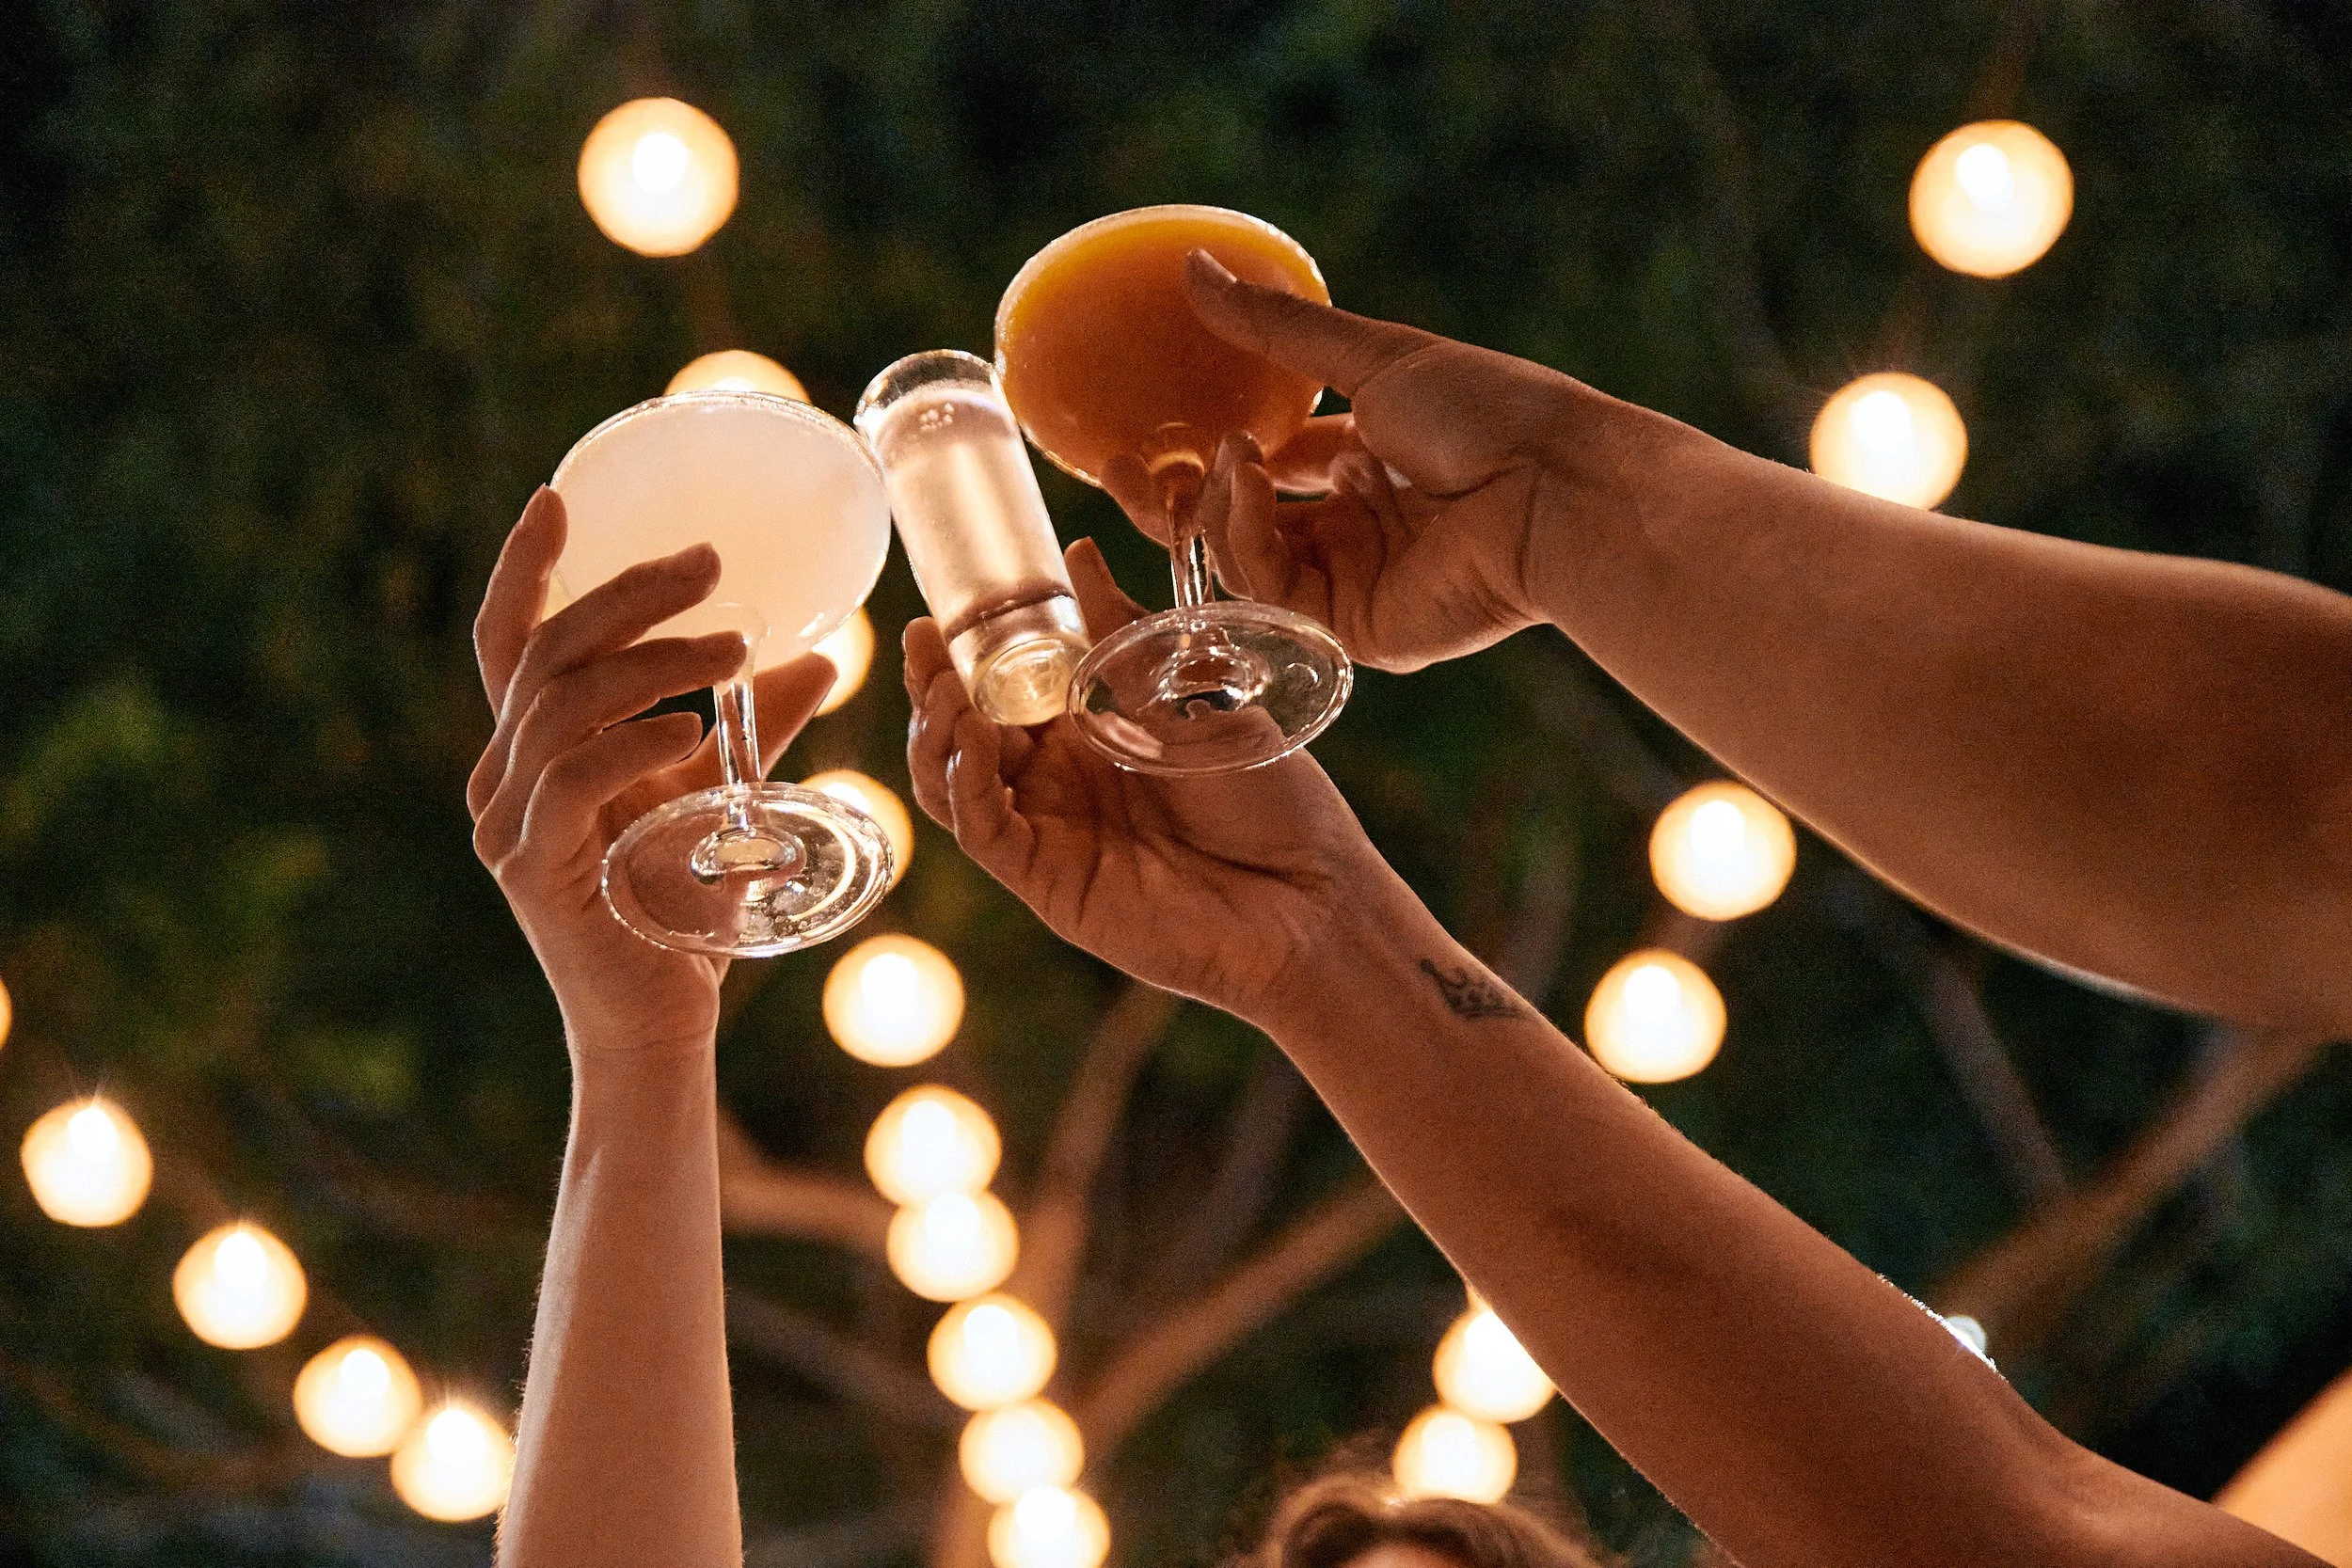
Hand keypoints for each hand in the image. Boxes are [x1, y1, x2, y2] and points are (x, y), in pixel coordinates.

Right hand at [469, 488, 836, 1058]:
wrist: (660, 1021)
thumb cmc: (684, 908)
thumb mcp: (720, 795)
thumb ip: (757, 727)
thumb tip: (821, 658)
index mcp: (531, 748)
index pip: (511, 639)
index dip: (526, 567)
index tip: (559, 496)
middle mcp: (502, 776)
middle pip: (547, 651)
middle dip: (630, 595)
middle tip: (711, 565)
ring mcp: (506, 823)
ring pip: (563, 704)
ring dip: (653, 662)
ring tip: (732, 650)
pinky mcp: (531, 869)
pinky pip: (573, 780)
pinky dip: (633, 741)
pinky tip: (692, 727)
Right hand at [903, 540, 1392, 1029]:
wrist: (1312, 895)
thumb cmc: (1271, 800)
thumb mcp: (1192, 702)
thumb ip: (1121, 644)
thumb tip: (1077, 556)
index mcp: (1093, 733)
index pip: (1006, 685)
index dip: (970, 649)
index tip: (948, 604)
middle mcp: (1061, 783)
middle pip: (965, 732)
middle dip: (936, 683)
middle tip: (923, 638)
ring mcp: (1052, 833)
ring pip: (956, 783)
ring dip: (938, 732)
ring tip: (941, 685)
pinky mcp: (1050, 882)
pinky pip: (985, 830)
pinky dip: (966, 783)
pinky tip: (972, 738)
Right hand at [1115, 249, 1645, 672]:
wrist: (1552, 487)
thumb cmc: (1487, 411)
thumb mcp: (1373, 356)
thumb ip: (1276, 328)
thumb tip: (1193, 266)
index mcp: (1366, 463)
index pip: (1268, 467)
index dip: (1208, 453)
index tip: (1149, 431)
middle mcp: (1355, 529)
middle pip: (1239, 527)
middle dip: (1174, 501)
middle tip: (1122, 470)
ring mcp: (1353, 584)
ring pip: (1240, 563)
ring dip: (1214, 507)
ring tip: (1228, 458)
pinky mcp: (1354, 633)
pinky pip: (1267, 595)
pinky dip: (1243, 539)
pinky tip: (1247, 486)